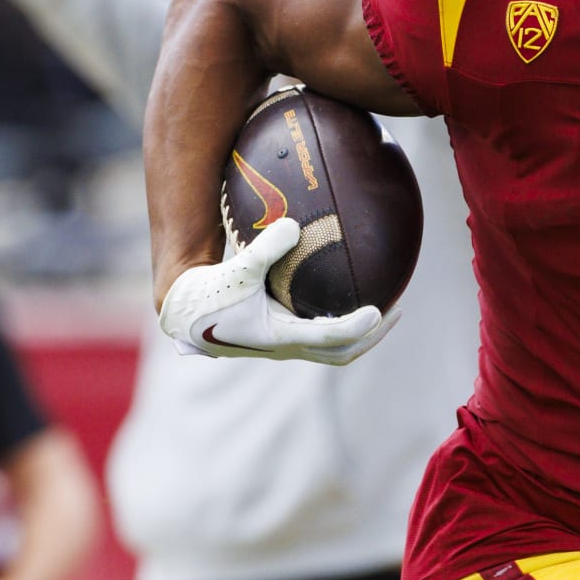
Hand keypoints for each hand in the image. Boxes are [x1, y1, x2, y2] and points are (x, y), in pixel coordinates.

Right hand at [158, 219, 396, 364]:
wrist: (182, 312)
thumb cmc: (207, 292)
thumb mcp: (236, 269)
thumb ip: (264, 249)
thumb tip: (293, 225)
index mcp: (278, 338)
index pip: (330, 339)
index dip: (357, 328)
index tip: (379, 311)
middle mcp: (286, 347)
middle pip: (342, 353)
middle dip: (373, 335)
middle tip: (397, 310)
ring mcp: (285, 345)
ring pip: (333, 348)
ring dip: (360, 332)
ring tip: (383, 304)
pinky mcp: (281, 336)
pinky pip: (319, 333)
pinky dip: (339, 321)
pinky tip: (346, 292)